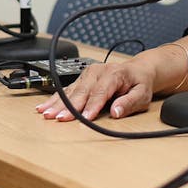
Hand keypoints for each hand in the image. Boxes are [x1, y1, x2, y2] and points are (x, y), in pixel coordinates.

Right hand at [33, 58, 157, 121]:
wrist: (137, 70)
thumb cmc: (139, 84)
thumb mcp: (142, 94)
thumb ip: (130, 103)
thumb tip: (116, 112)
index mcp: (114, 75)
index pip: (101, 92)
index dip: (92, 106)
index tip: (85, 118)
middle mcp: (97, 72)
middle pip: (81, 91)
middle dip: (69, 106)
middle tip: (58, 118)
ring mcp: (87, 74)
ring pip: (71, 90)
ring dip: (57, 103)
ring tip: (46, 113)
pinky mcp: (81, 79)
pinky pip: (67, 90)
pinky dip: (55, 99)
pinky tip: (44, 106)